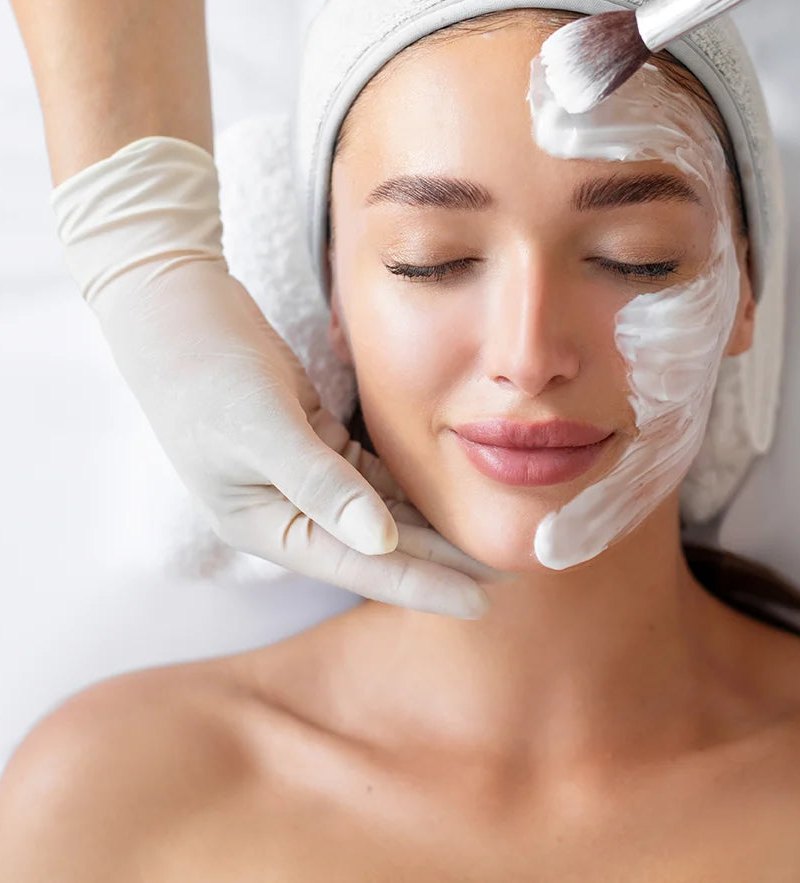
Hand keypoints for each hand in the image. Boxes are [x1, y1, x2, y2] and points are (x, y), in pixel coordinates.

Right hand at [51, 136, 498, 617]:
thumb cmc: (208, 371)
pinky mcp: (318, 443)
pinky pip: (376, 478)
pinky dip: (411, 489)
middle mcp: (289, 512)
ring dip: (432, 530)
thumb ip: (322, 486)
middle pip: (379, 548)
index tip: (481, 601)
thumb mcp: (264, 429)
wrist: (179, 310)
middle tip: (508, 575)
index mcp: (267, 525)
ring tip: (489, 542)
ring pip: (383, 515)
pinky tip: (453, 494)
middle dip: (441, 563)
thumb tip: (380, 542)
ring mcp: (305, 479)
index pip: (359, 566)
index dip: (423, 585)